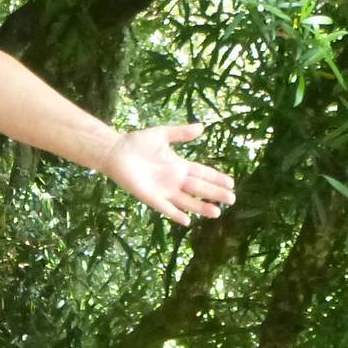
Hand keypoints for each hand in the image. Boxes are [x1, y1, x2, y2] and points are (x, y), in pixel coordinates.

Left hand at [102, 124, 235, 228]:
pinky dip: (175, 214)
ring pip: (187, 201)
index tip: (231, 183)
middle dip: (215, 194)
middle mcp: (174, 180)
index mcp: (179, 166)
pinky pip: (165, 208)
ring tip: (217, 213)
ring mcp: (163, 190)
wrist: (115, 151)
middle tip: (232, 199)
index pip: (202, 173)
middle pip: (199, 188)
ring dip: (201, 207)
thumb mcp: (162, 134)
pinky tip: (187, 221)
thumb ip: (181, 133)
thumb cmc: (137, 142)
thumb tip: (202, 126)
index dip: (216, 178)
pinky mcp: (151, 197)